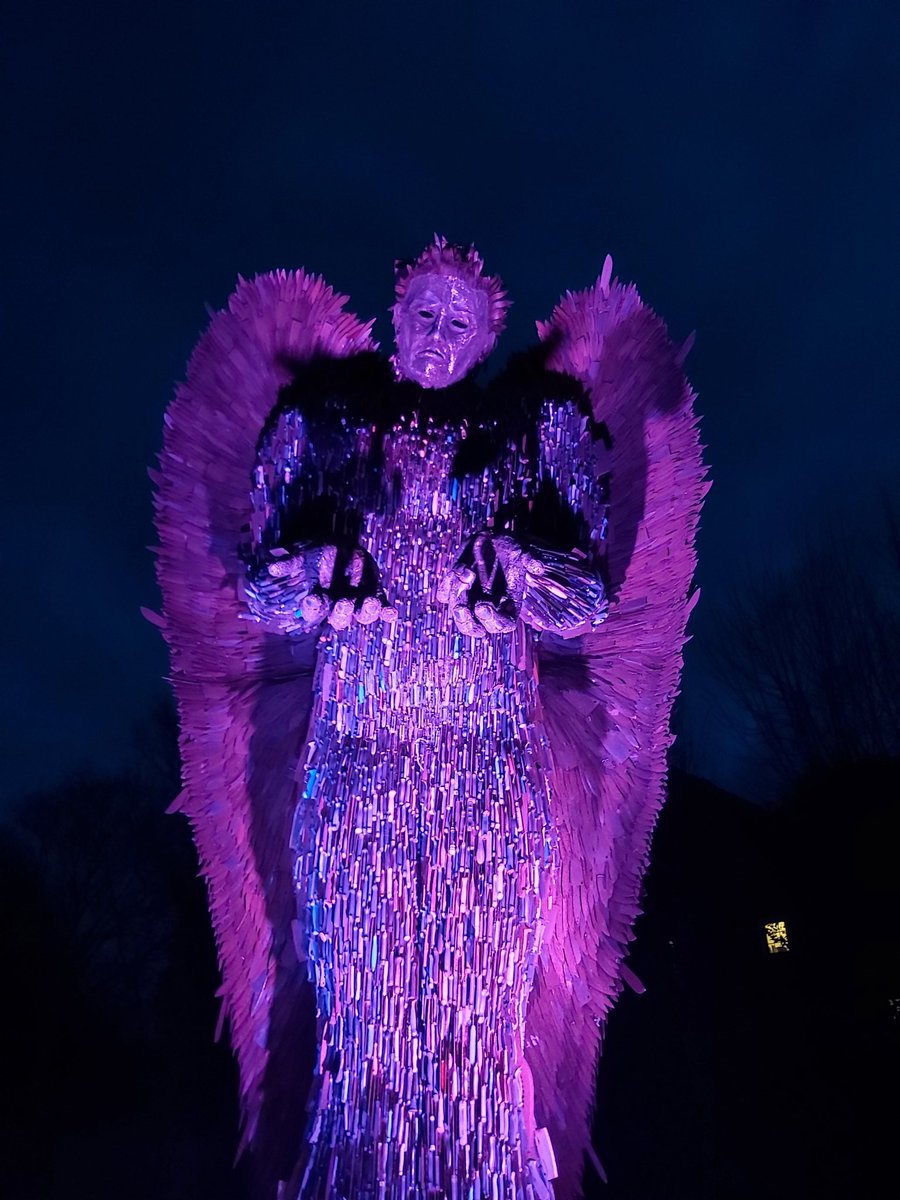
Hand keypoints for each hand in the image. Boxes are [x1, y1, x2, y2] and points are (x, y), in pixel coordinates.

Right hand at [244, 544, 395, 632]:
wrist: (341, 551)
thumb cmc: (320, 554)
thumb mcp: (306, 555)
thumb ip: (292, 562)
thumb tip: (271, 567)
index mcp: (319, 601)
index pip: (314, 611)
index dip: (313, 607)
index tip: (313, 599)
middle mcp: (338, 607)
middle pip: (340, 618)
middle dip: (341, 612)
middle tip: (342, 602)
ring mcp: (358, 603)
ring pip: (362, 615)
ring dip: (366, 611)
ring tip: (369, 603)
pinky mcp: (375, 595)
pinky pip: (382, 608)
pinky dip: (386, 611)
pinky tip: (391, 613)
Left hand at [438, 534, 606, 638]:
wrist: (492, 538)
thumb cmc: (510, 549)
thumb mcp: (522, 551)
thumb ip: (530, 559)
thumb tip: (539, 567)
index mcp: (507, 606)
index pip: (501, 626)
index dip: (492, 621)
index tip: (483, 606)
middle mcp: (487, 607)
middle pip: (474, 628)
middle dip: (466, 622)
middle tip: (461, 608)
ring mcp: (469, 599)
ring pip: (457, 612)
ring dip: (456, 596)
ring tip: (464, 573)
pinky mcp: (453, 588)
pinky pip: (444, 594)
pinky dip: (446, 585)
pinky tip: (458, 570)